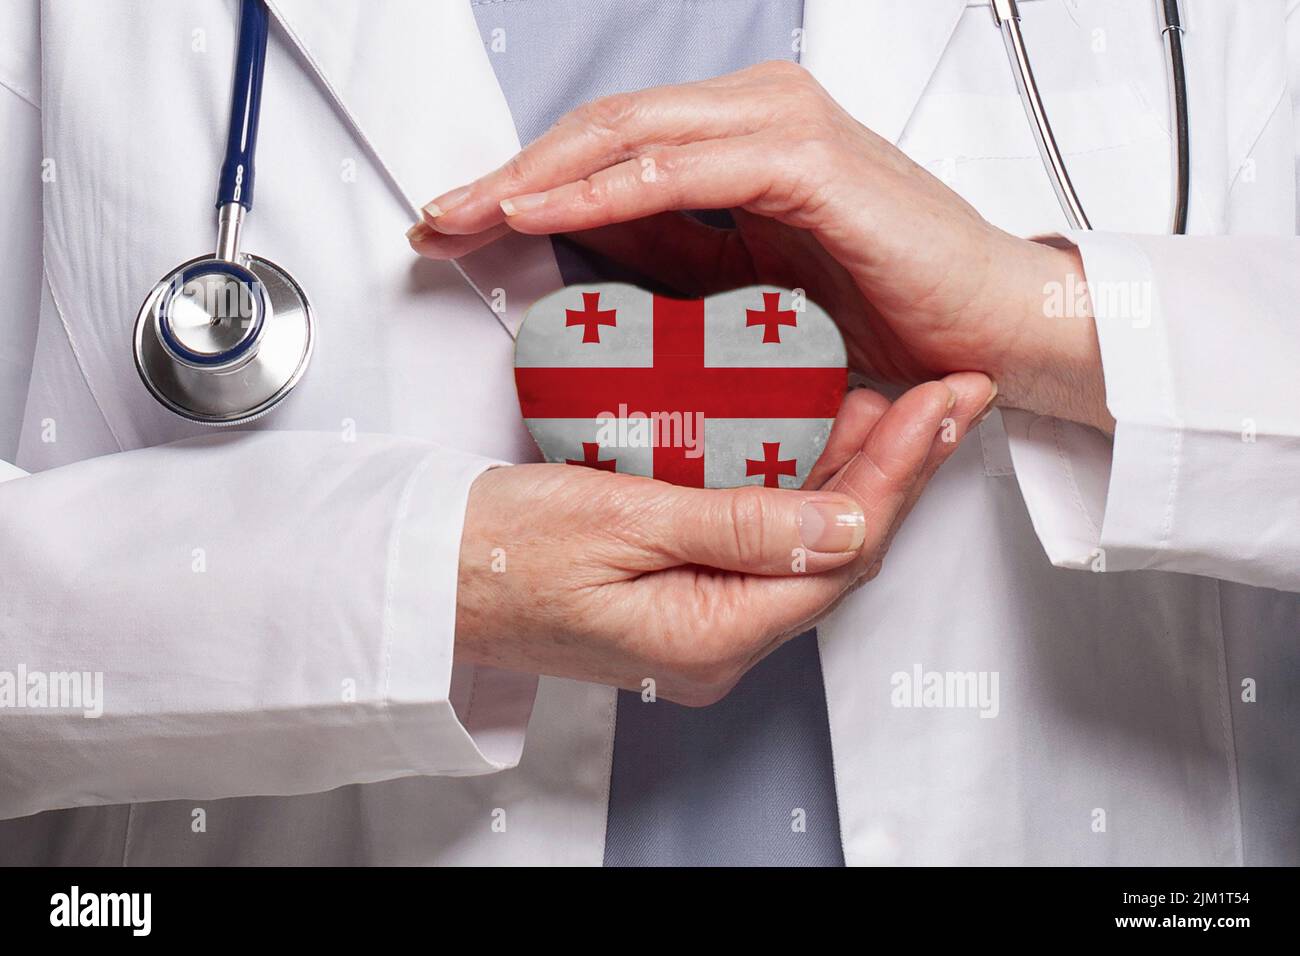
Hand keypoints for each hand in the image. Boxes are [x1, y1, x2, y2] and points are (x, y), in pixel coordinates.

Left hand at [410, 61, 1112, 431]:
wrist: (993, 328)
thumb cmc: (894, 309)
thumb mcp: (753, 287)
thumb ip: (679, 256)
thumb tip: (594, 251)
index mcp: (743, 140)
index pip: (610, 147)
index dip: (526, 182)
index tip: (461, 224)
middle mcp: (757, 117)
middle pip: (603, 131)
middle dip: (510, 176)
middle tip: (439, 220)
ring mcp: (781, 129)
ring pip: (628, 137)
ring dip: (537, 178)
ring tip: (468, 218)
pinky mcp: (806, 162)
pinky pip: (682, 171)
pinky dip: (606, 192)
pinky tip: (545, 216)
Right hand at [455, 373, 992, 704]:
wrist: (427, 576)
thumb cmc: (497, 551)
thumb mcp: (619, 522)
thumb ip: (740, 526)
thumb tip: (846, 523)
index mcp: (710, 636)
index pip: (840, 552)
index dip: (899, 474)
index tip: (937, 406)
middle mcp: (718, 646)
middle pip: (838, 556)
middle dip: (898, 472)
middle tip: (943, 399)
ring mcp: (702, 628)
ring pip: (807, 550)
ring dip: (854, 476)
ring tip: (899, 406)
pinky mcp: (685, 602)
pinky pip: (766, 548)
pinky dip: (798, 491)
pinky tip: (816, 441)